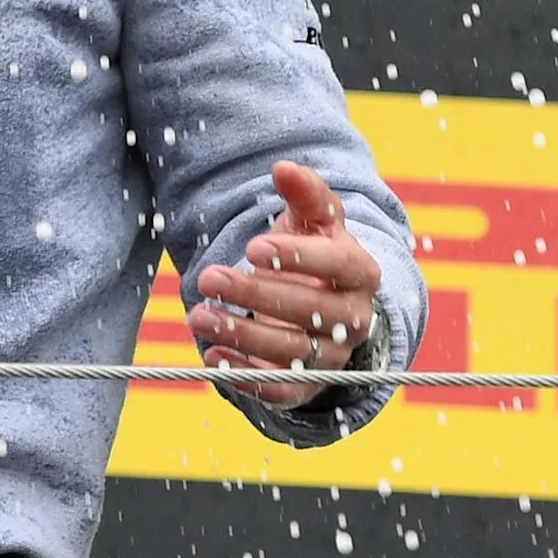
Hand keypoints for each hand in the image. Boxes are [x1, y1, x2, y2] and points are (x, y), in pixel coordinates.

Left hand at [188, 160, 384, 410]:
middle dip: (256, 295)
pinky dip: (246, 378)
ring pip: (292, 353)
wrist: (326, 306)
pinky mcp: (308, 385)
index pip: (338, 266)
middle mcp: (353, 319)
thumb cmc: (316, 253)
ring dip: (242, 336)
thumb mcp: (315, 220)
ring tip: (198, 315)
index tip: (252, 248)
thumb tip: (283, 168)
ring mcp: (332, 356)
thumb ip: (305, 193)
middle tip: (209, 278)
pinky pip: (281, 389)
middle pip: (309, 311)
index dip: (298, 258)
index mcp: (359, 272)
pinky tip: (212, 358)